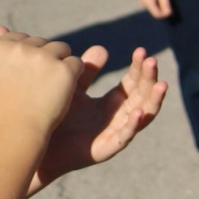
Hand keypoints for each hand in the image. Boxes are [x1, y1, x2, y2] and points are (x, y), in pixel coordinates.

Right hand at [0, 29, 86, 152]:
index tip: (24, 78)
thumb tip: (2, 28)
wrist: (13, 133)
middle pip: (42, 42)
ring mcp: (42, 57)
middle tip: (37, 86)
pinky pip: (76, 63)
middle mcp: (19, 48)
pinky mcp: (63, 69)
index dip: (26, 59)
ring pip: (62, 49)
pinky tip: (62, 91)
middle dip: (44, 59)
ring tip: (50, 88)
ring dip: (60, 64)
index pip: (20, 38)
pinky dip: (73, 76)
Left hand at [34, 47, 166, 189]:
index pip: (134, 82)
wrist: (36, 146)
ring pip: (143, 116)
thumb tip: (102, 48)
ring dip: (154, 100)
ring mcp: (115, 134)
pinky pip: (124, 137)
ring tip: (161, 85)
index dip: (140, 68)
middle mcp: (119, 117)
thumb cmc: (55, 119)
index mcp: (113, 103)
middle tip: (152, 60)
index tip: (142, 51)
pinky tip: (138, 112)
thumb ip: (87, 72)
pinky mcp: (106, 149)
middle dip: (150, 78)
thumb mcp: (73, 89)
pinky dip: (133, 126)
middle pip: (143, 96)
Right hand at [136, 0, 171, 19]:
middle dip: (162, 8)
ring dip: (159, 4)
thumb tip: (168, 14)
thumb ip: (165, 3)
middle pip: (155, 11)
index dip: (164, 14)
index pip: (157, 15)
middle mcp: (143, 3)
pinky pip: (150, 2)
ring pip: (153, 7)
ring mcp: (141, 0)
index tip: (171, 8)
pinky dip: (155, 0)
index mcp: (148, 3)